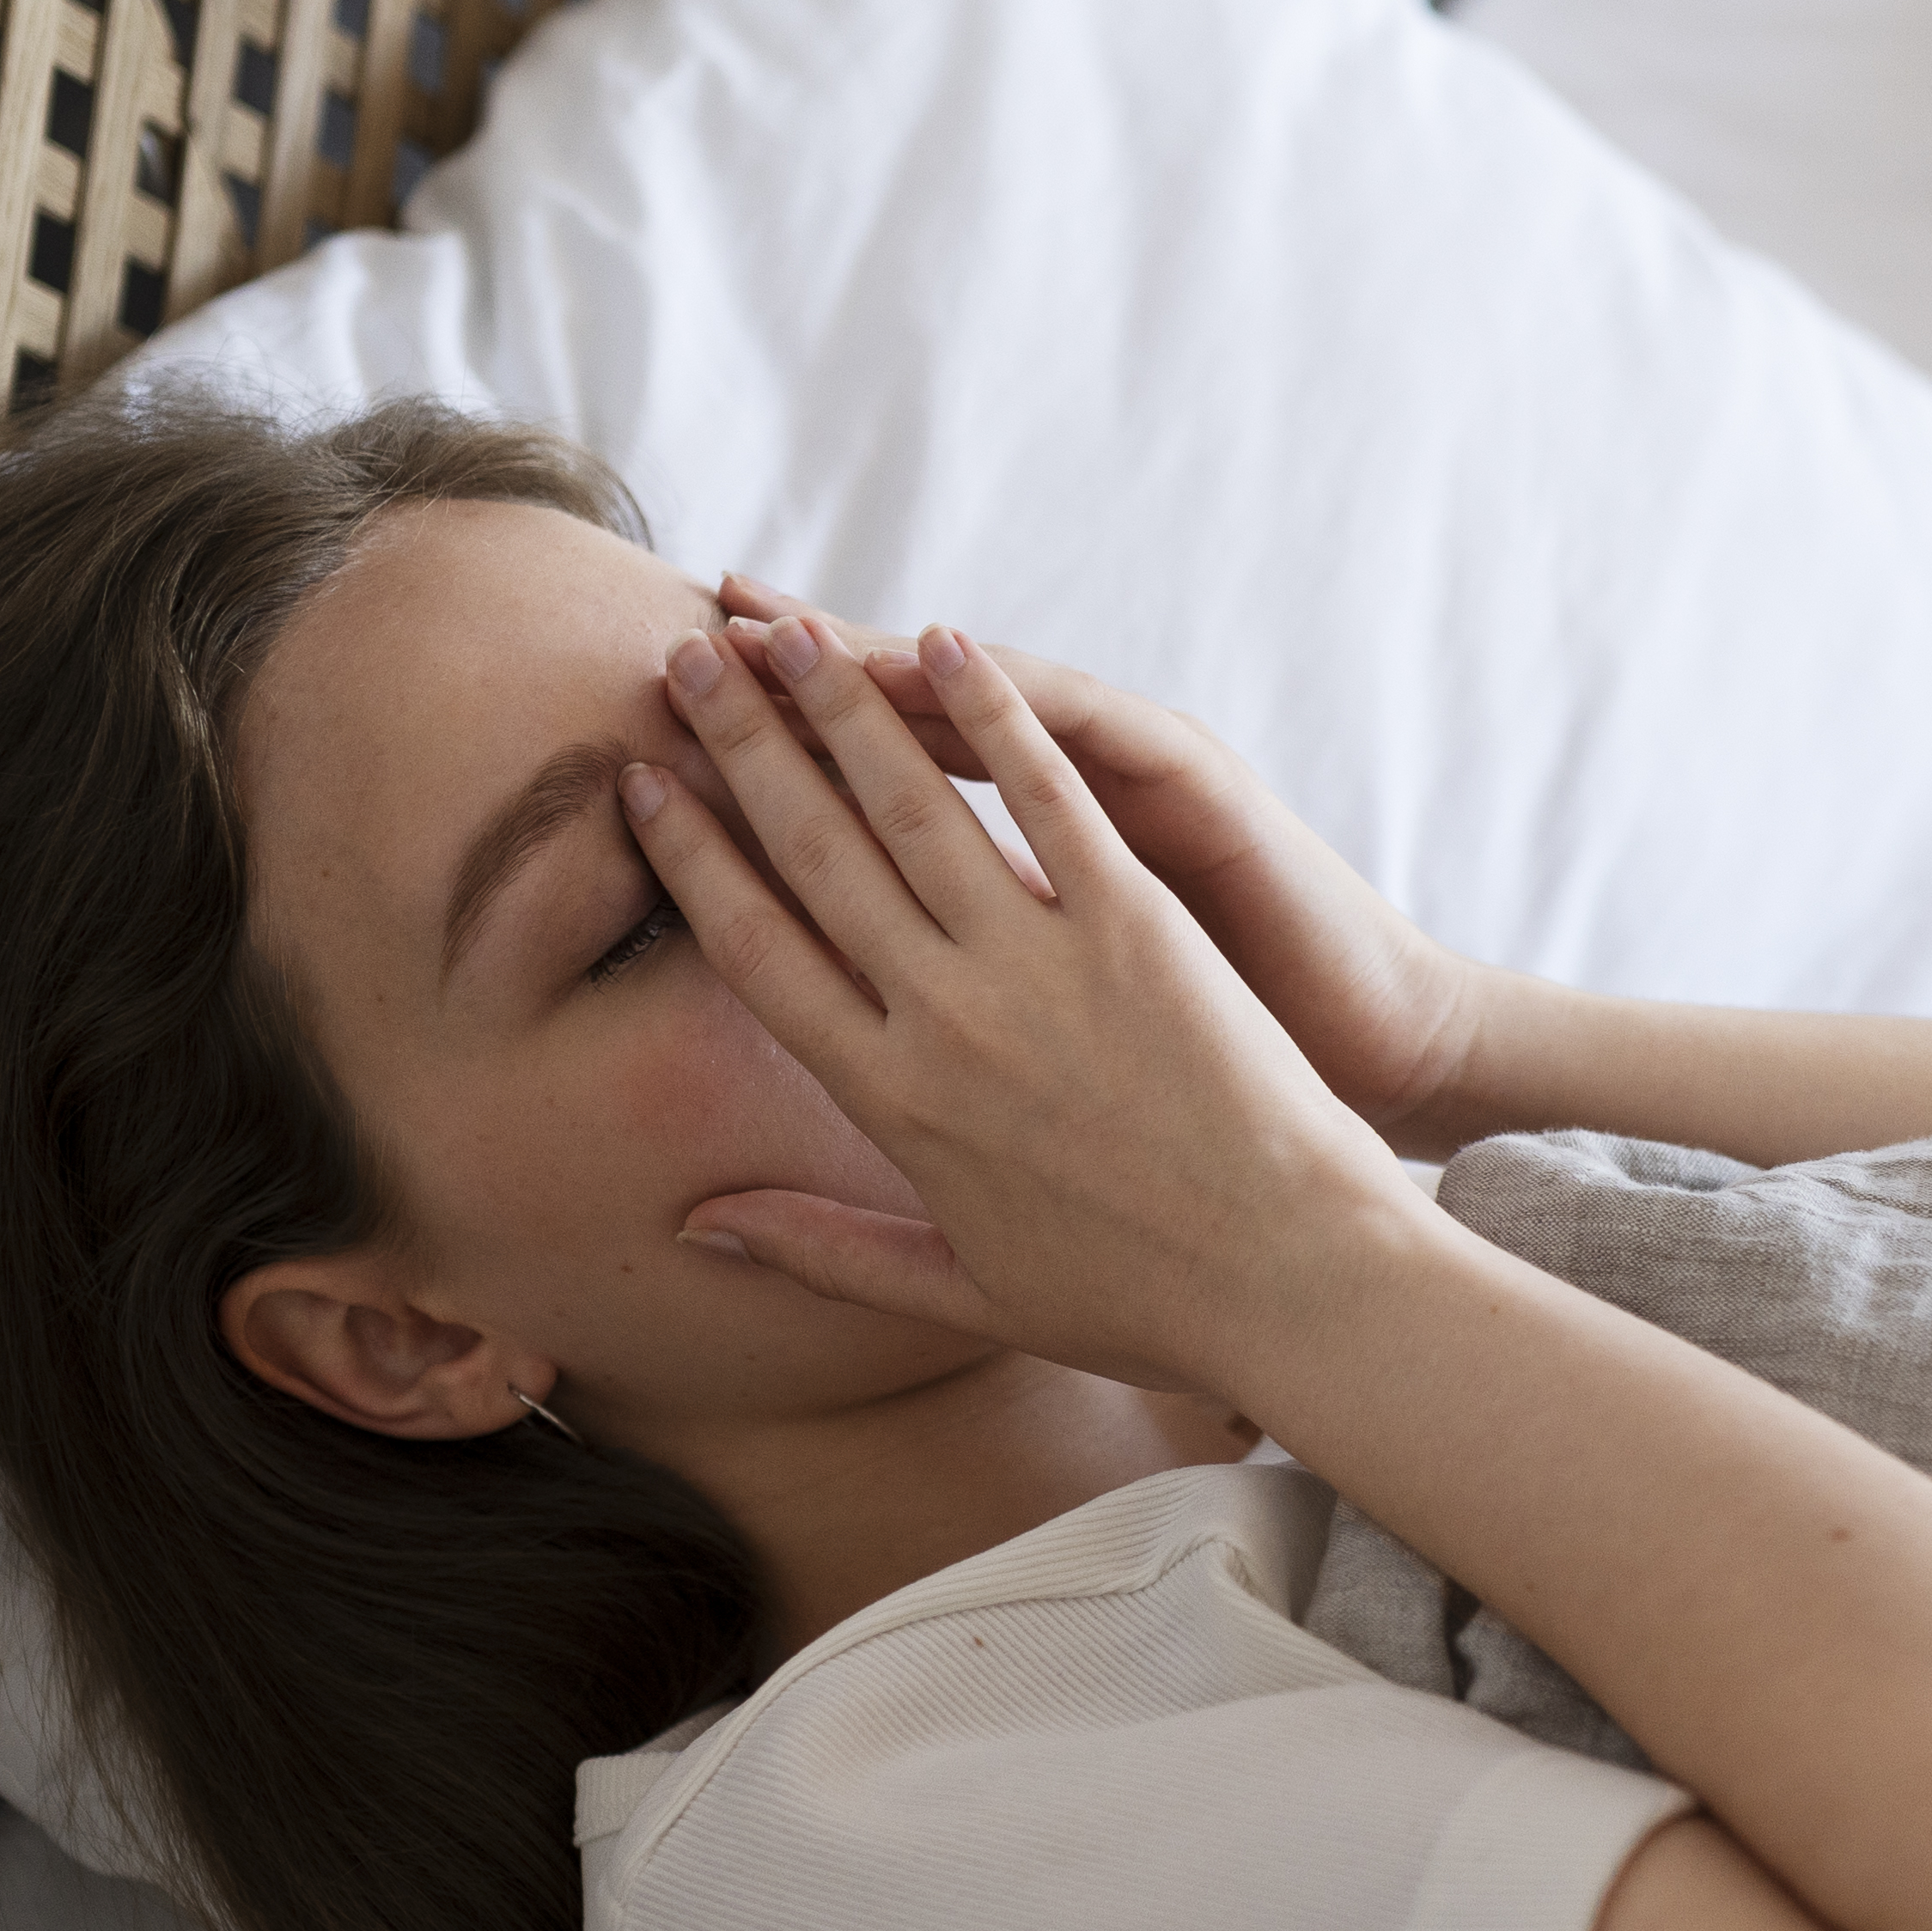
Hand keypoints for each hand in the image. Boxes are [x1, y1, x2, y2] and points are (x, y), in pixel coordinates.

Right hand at [622, 606, 1437, 1397]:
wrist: (1291, 1285)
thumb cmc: (1141, 1301)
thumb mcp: (966, 1293)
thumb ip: (826, 1251)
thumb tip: (703, 1226)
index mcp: (894, 1103)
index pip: (758, 953)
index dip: (691, 860)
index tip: (640, 785)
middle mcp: (946, 1023)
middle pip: (814, 856)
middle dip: (740, 747)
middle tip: (684, 662)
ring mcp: (1041, 969)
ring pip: (911, 807)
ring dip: (840, 704)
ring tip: (782, 629)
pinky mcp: (1139, 929)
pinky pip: (1051, 798)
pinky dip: (997, 716)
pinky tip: (945, 645)